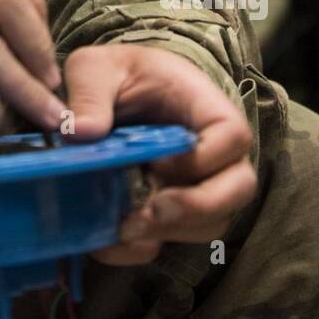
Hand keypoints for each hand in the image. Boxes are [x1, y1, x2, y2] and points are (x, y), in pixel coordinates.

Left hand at [61, 45, 256, 265]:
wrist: (112, 92)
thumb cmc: (116, 74)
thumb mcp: (94, 69)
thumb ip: (89, 93)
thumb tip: (80, 133)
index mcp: (204, 107)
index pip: (233, 137)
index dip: (205, 158)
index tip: (158, 161)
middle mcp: (215, 153)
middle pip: (238, 190)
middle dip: (197, 209)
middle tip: (151, 212)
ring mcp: (198, 186)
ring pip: (210, 224)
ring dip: (170, 232)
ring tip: (123, 226)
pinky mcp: (172, 212)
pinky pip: (172, 242)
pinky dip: (141, 249)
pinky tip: (107, 240)